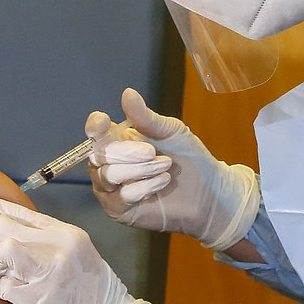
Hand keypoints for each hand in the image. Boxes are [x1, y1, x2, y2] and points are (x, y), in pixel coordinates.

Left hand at [0, 191, 154, 303]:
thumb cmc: (89, 289)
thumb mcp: (75, 252)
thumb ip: (45, 239)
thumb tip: (6, 229)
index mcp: (64, 233)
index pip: (18, 212)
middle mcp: (56, 246)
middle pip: (1, 226)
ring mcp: (46, 270)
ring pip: (0, 256)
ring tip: (20, 282)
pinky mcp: (37, 296)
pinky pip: (5, 288)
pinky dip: (10, 295)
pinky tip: (28, 302)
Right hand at [85, 89, 259, 250]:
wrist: (208, 192)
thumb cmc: (189, 160)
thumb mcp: (170, 132)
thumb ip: (146, 117)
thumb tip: (128, 93)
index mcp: (118, 141)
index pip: (95, 131)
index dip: (95, 126)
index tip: (104, 123)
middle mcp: (109, 164)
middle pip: (99, 154)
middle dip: (128, 153)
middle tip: (154, 153)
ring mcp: (111, 188)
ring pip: (107, 175)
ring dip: (139, 170)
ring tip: (164, 168)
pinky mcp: (118, 210)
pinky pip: (119, 197)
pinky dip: (142, 188)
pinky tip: (161, 184)